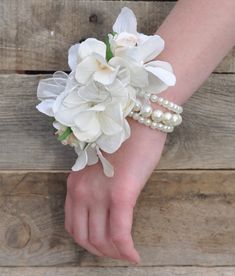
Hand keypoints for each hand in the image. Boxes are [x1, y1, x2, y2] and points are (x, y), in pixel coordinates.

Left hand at [64, 117, 166, 263]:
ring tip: (126, 255)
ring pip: (100, 239)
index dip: (87, 241)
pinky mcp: (120, 195)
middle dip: (100, 251)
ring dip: (113, 253)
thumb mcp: (101, 166)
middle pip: (84, 236)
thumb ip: (98, 186)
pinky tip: (134, 256)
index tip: (103, 245)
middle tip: (116, 254)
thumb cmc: (124, 139)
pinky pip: (120, 233)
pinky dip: (126, 250)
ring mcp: (99, 193)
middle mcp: (81, 191)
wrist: (139, 118)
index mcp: (75, 183)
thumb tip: (108, 208)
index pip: (73, 224)